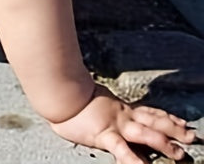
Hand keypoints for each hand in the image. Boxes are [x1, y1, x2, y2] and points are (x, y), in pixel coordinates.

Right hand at [49, 85, 196, 162]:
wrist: (59, 92)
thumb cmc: (68, 94)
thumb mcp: (89, 97)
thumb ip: (99, 103)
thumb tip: (98, 106)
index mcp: (120, 108)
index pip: (149, 112)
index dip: (167, 117)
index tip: (182, 122)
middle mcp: (122, 116)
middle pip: (153, 121)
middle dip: (174, 130)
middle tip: (191, 136)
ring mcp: (115, 125)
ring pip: (144, 134)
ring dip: (163, 143)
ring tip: (178, 153)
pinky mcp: (104, 135)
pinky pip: (122, 150)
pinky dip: (134, 161)